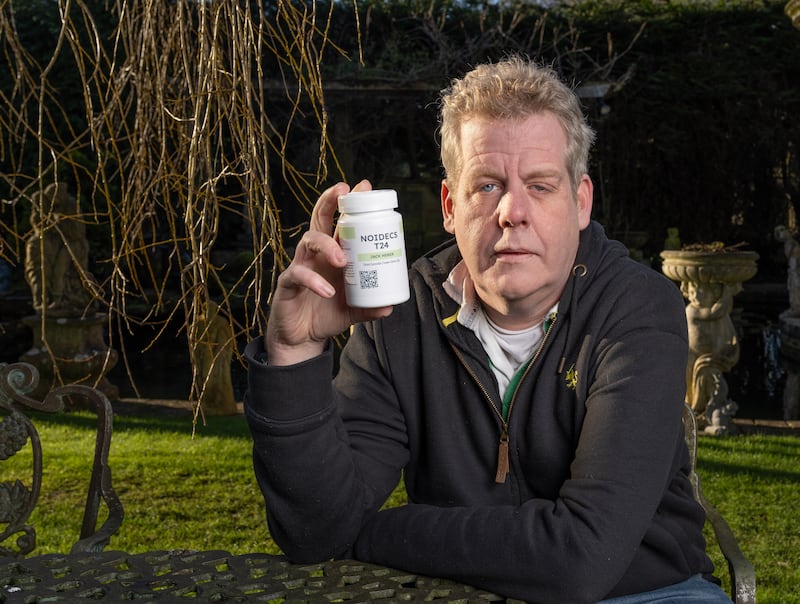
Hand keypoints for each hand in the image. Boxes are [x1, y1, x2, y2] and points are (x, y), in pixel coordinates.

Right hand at [265, 180, 393, 364]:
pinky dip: (314, 281)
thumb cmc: (325, 315)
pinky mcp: (288, 283)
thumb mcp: (352, 311)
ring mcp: (300, 266)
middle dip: (329, 201)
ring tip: (342, 260)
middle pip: (318, 218)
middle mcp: (316, 256)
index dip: (348, 203)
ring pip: (307, 241)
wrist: (301, 338)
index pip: (339, 222)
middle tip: (343, 191)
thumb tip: (390, 306)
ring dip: (327, 246)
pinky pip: (298, 275)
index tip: (363, 186)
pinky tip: (327, 290)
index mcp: (332, 255)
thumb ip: (369, 307)